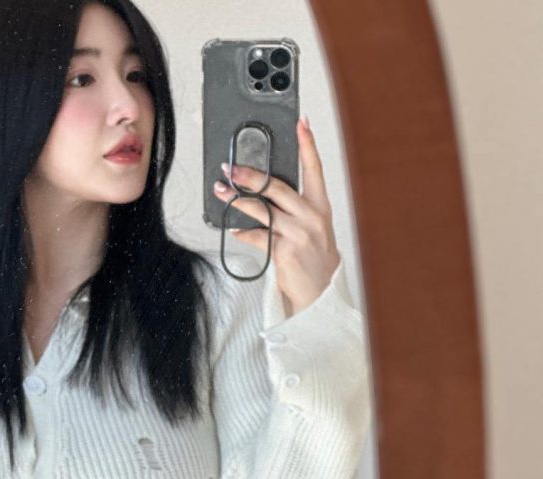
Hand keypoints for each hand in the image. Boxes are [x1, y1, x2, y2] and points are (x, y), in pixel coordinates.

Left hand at [213, 116, 340, 314]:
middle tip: (230, 168)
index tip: (301, 122)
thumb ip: (293, 212)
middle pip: (277, 187)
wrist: (320, 292)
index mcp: (320, 207)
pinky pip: (256, 237)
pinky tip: (235, 231)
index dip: (308, 145)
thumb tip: (262, 197)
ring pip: (262, 210)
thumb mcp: (312, 230)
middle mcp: (311, 217)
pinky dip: (243, 233)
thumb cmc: (313, 259)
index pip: (315, 169)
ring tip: (221, 192)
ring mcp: (298, 234)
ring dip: (237, 200)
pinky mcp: (283, 251)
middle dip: (250, 176)